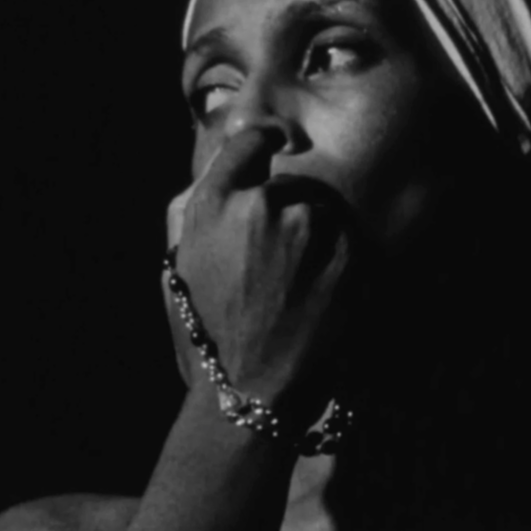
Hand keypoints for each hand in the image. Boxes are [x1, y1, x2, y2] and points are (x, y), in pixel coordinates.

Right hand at [161, 128, 362, 430]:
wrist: (249, 390)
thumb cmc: (206, 331)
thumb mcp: (180, 261)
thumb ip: (208, 204)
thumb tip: (243, 163)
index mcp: (215, 203)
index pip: (249, 142)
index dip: (264, 140)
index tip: (276, 142)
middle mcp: (264, 205)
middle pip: (291, 184)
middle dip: (288, 212)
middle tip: (277, 261)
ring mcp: (311, 229)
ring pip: (325, 212)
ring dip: (319, 238)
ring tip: (299, 288)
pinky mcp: (349, 256)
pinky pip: (349, 240)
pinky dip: (342, 260)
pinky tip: (322, 296)